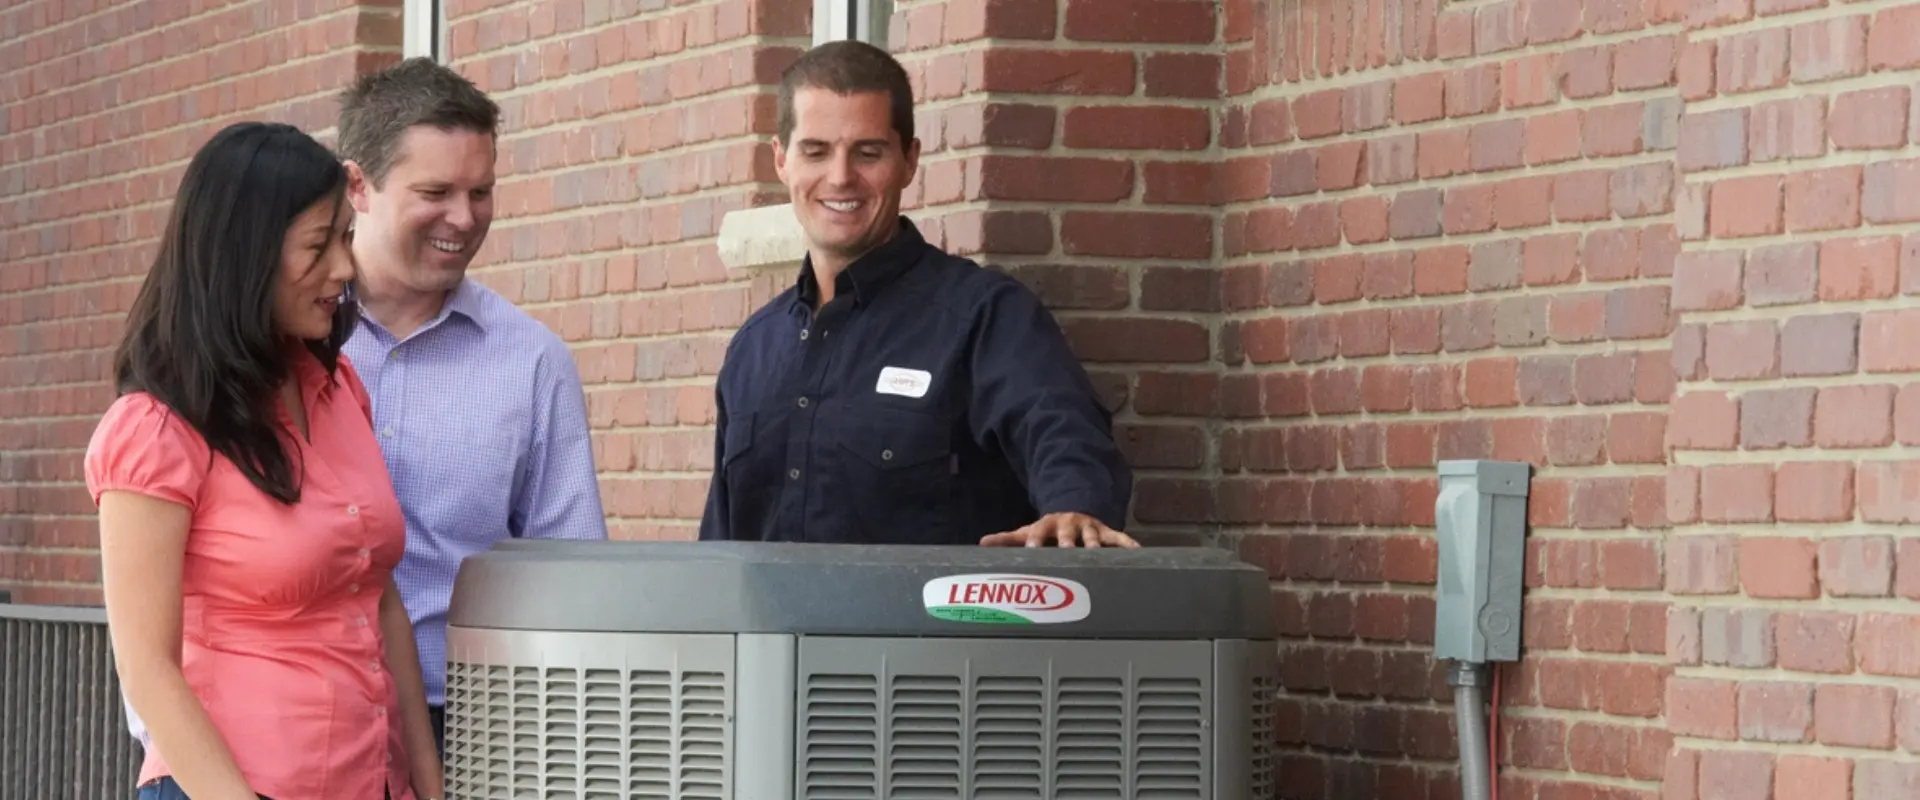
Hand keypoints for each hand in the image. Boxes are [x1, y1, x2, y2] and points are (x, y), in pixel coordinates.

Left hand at [980, 512, 1139, 548]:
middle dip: (1067, 543)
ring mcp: (1088, 528)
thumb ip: (1007, 539)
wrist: (1075, 510)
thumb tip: (982, 542)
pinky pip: (1118, 537)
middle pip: (1068, 535)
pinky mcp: (1105, 532)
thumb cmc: (1049, 530)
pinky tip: (1138, 551)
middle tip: (1067, 551)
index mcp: (1048, 526)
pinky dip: (1128, 543)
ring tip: (1097, 553)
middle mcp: (1068, 526)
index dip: (1036, 541)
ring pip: (1092, 538)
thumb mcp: (1028, 531)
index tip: (1032, 549)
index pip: (1040, 533)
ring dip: (1094, 545)